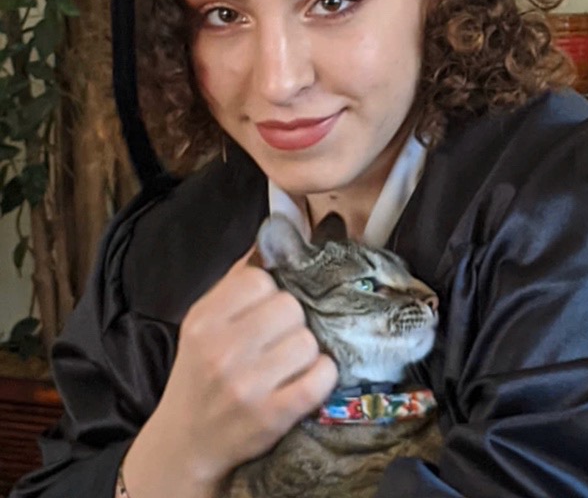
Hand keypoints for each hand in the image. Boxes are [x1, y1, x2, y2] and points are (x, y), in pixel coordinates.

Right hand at [123, 249, 336, 493]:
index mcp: (204, 321)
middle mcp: (221, 352)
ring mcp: (246, 386)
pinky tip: (303, 381)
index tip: (262, 312)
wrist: (185, 443)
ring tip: (286, 365)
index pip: (262, 278)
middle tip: (277, 341)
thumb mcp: (206, 322)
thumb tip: (282, 225)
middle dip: (292, 322)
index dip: (271, 292)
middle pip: (291, 307)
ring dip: (307, 352)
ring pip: (310, 340)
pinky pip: (322, 376)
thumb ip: (241, 275)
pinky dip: (321, 377)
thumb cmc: (203, 372)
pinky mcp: (271, 416)